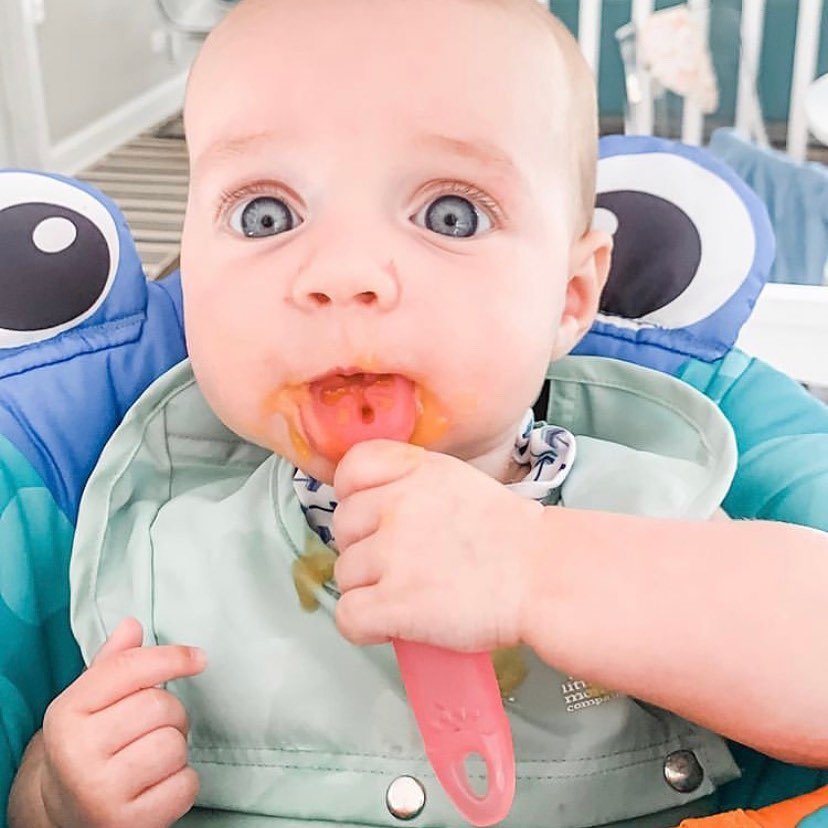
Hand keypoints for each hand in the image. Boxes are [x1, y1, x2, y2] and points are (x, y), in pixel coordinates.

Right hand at [39, 618, 205, 827]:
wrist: (66, 814)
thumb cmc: (89, 747)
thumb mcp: (89, 703)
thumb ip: (113, 663)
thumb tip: (132, 625)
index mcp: (66, 713)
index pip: (130, 668)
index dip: (172, 657)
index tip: (198, 657)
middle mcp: (77, 753)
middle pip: (160, 705)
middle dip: (171, 712)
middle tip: (154, 728)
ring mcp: (100, 792)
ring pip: (174, 745)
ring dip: (175, 749)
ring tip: (151, 758)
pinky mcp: (126, 824)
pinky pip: (185, 784)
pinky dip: (181, 783)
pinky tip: (156, 785)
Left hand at [332, 440, 545, 651]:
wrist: (545, 577)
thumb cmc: (512, 538)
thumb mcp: (457, 483)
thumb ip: (412, 485)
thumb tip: (372, 512)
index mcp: (415, 470)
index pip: (351, 469)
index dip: (355, 496)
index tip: (375, 517)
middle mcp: (397, 504)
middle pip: (342, 526)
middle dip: (365, 547)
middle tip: (403, 564)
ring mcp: (392, 553)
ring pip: (344, 574)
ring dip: (368, 589)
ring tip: (409, 596)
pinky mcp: (393, 602)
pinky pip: (347, 616)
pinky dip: (364, 626)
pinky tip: (391, 625)